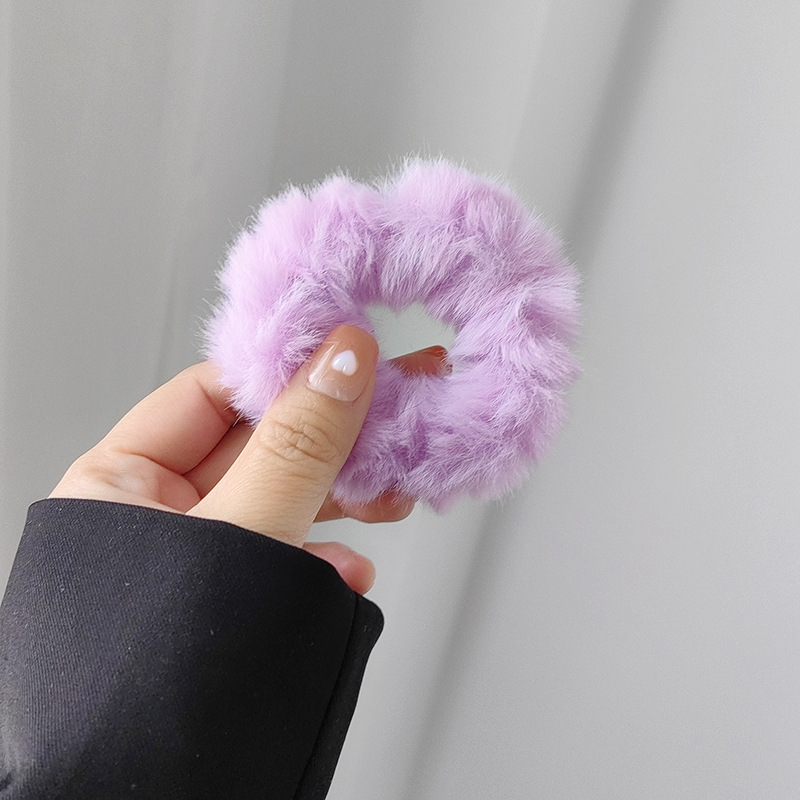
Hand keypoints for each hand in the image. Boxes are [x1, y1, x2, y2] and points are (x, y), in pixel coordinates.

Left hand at [50, 326, 448, 593]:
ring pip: (285, 498)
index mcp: (120, 482)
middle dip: (336, 436)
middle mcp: (157, 513)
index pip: (214, 394)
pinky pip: (289, 555)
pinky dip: (328, 558)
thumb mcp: (241, 538)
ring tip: (394, 491)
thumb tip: (342, 357)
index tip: (353, 351)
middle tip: (403, 412)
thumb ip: (296, 447)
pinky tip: (352, 570)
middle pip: (260, 443)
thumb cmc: (155, 680)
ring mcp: (200, 556)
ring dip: (345, 496)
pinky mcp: (237, 594)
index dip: (286, 369)